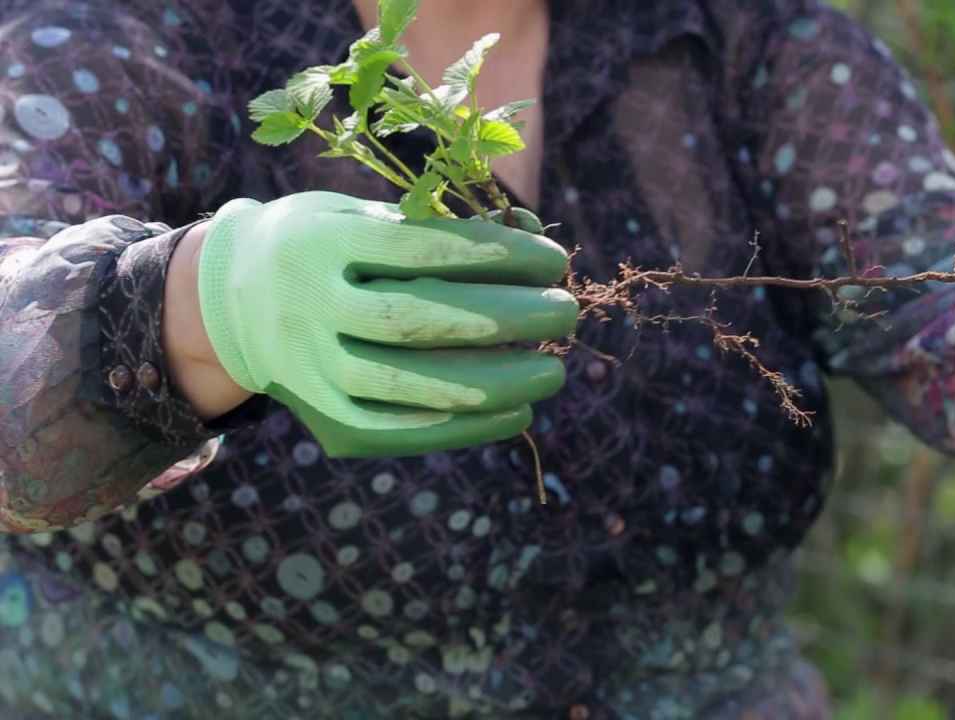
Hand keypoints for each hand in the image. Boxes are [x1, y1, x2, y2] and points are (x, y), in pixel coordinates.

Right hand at [193, 191, 577, 457]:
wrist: (230, 301)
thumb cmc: (326, 246)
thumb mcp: (367, 216)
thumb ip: (444, 227)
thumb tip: (535, 239)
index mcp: (321, 243)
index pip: (422, 250)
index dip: (497, 256)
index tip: (554, 258)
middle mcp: (307, 307)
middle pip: (418, 319)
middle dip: (506, 319)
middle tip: (566, 313)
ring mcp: (310, 369)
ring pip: (411, 384)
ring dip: (496, 382)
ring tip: (552, 373)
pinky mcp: (324, 418)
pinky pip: (401, 432)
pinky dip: (466, 427)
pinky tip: (516, 413)